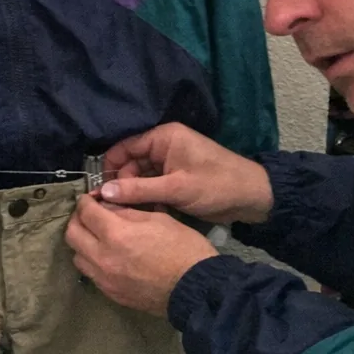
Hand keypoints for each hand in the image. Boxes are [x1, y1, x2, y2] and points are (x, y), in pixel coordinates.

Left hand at [66, 195, 217, 316]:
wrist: (195, 289)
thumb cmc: (183, 248)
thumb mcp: (158, 218)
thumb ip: (127, 212)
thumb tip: (108, 206)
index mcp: (115, 234)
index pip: (86, 212)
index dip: (85, 201)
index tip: (90, 198)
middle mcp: (102, 257)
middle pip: (72, 234)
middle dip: (78, 219)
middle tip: (89, 214)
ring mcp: (104, 279)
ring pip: (77, 256)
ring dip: (82, 243)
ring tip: (97, 237)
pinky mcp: (111, 294)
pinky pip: (91, 274)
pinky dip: (93, 261)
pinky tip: (107, 256)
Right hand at [99, 123, 273, 224]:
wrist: (252, 198)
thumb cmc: (216, 186)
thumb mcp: (175, 189)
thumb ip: (138, 190)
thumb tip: (103, 193)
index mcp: (164, 138)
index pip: (125, 147)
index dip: (111, 168)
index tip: (102, 192)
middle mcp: (164, 146)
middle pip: (130, 164)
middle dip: (124, 186)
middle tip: (118, 210)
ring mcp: (170, 163)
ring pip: (141, 178)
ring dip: (137, 196)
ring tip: (134, 215)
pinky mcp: (176, 179)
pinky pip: (153, 187)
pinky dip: (150, 200)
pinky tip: (151, 216)